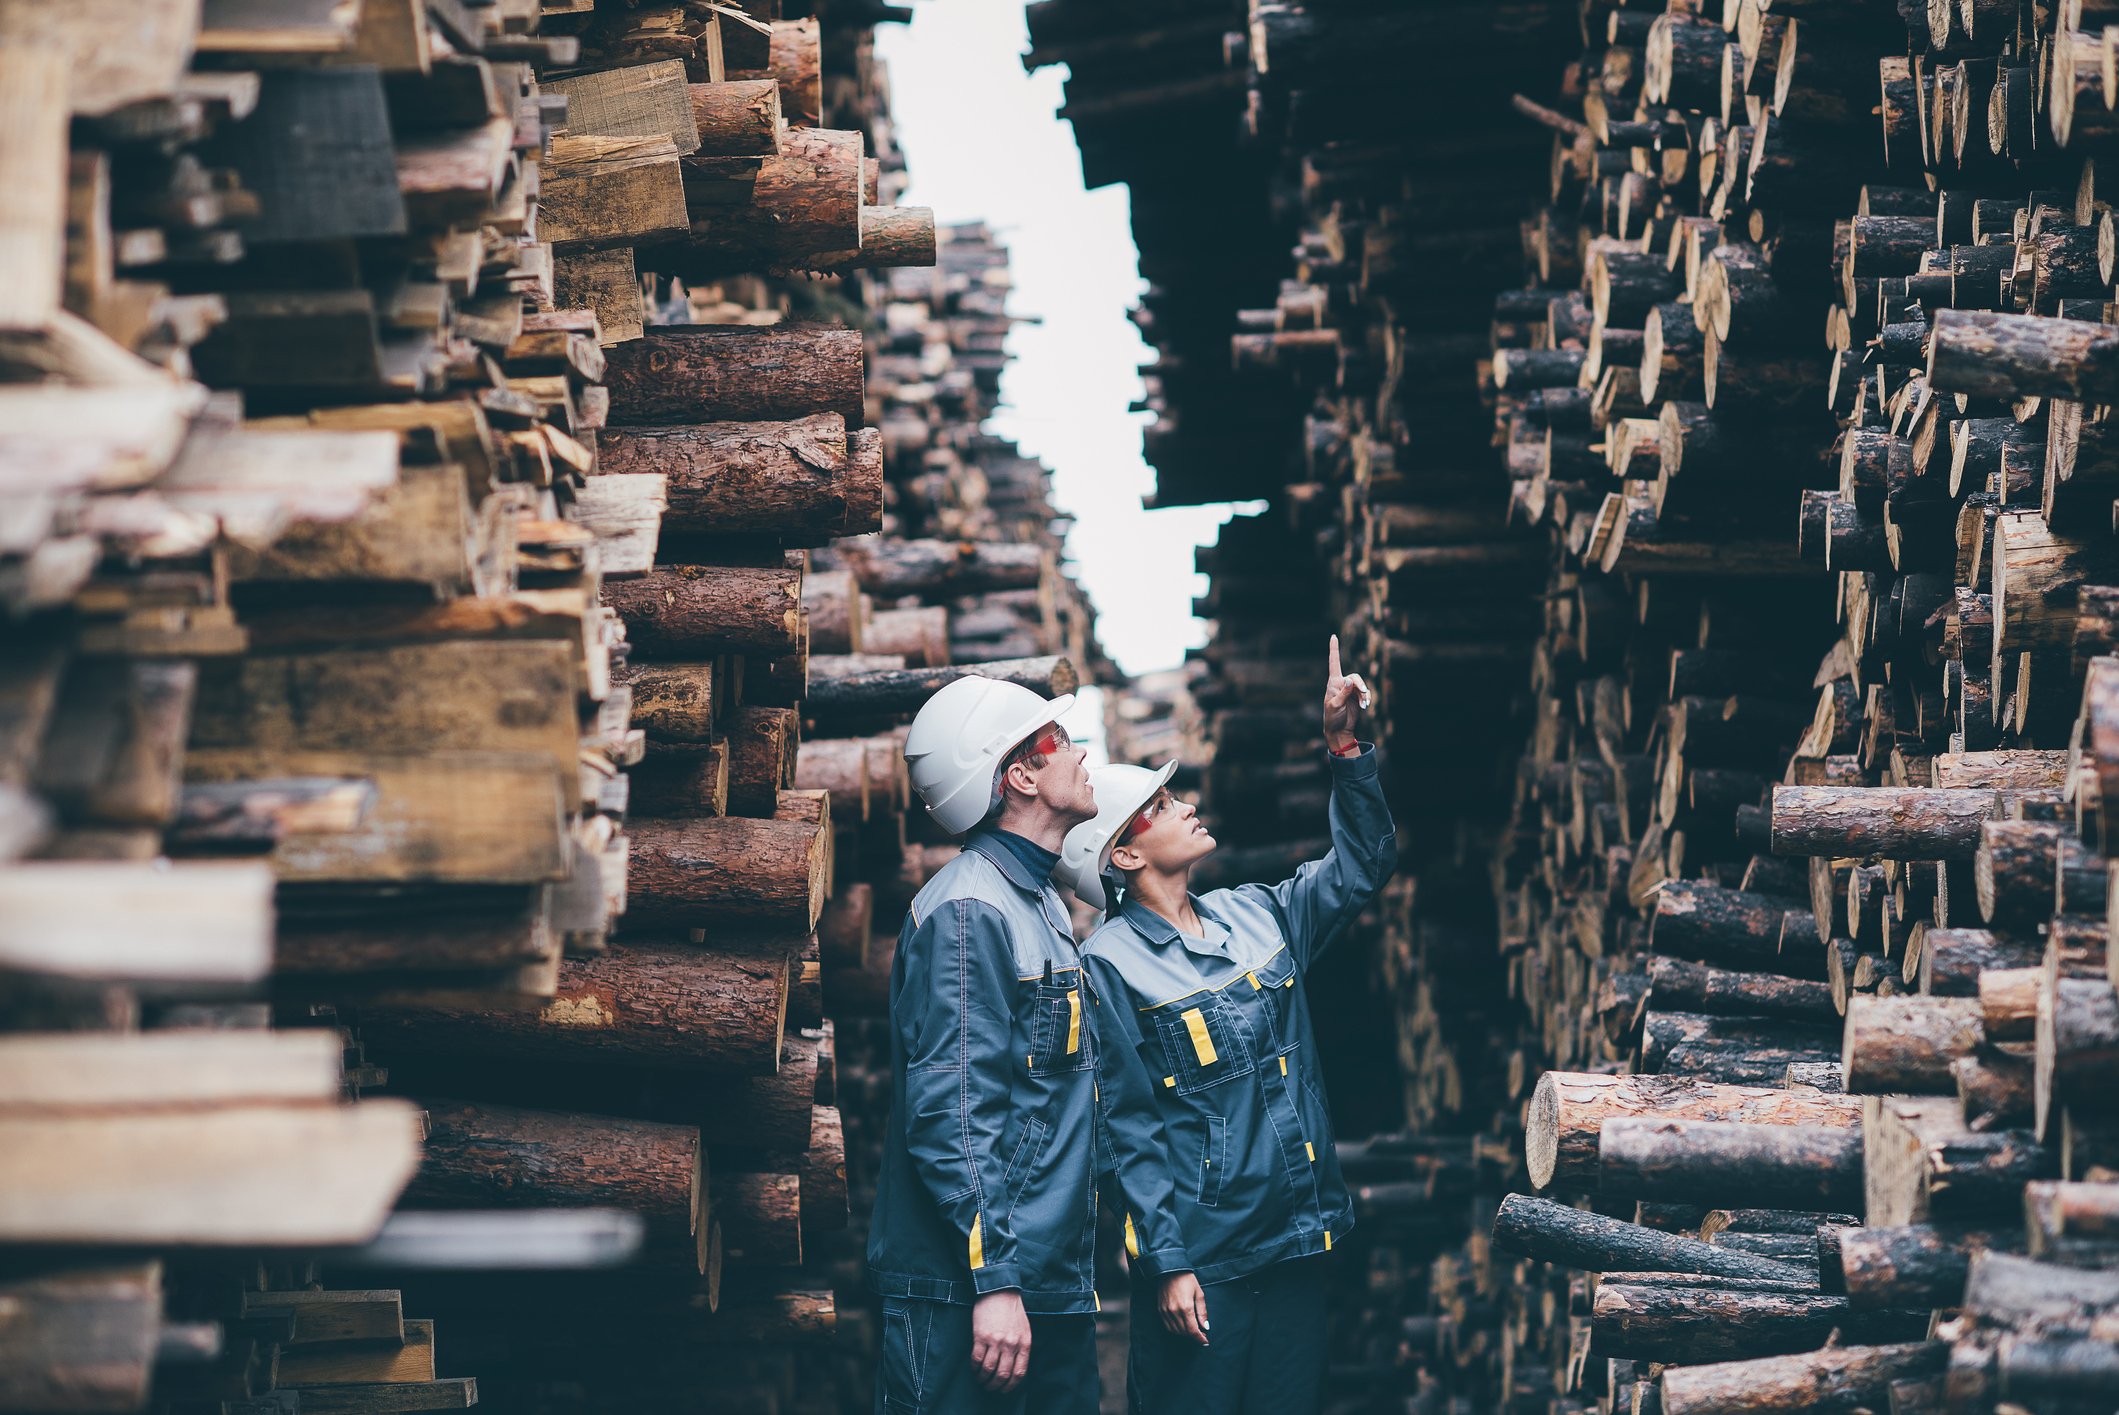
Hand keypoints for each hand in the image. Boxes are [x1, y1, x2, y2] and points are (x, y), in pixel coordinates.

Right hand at [970, 1289, 1031, 1392]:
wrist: (999, 1291)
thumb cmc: (1012, 1311)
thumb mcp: (1024, 1330)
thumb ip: (1021, 1348)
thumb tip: (1015, 1368)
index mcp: (1024, 1344)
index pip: (1019, 1373)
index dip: (1010, 1386)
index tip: (1003, 1389)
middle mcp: (1011, 1344)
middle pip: (1002, 1375)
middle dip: (994, 1385)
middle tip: (989, 1387)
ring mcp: (996, 1340)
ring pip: (988, 1369)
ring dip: (983, 1379)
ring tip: (980, 1379)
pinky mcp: (981, 1336)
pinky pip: (976, 1359)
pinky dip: (974, 1368)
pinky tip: (974, 1368)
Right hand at [1159, 1271, 1209, 1345]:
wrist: (1170, 1270)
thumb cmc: (1187, 1280)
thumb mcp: (1199, 1294)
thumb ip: (1202, 1312)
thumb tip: (1205, 1327)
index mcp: (1186, 1308)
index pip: (1193, 1330)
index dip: (1200, 1338)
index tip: (1205, 1342)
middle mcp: (1174, 1312)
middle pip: (1185, 1332)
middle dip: (1194, 1336)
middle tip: (1201, 1335)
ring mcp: (1166, 1312)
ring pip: (1176, 1331)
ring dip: (1185, 1334)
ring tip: (1192, 1331)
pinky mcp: (1160, 1310)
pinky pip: (1167, 1326)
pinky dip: (1175, 1330)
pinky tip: (1182, 1327)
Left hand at [1323, 634, 1368, 753]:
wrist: (1339, 730)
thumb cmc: (1332, 718)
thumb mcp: (1335, 706)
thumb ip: (1343, 693)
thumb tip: (1350, 681)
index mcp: (1333, 683)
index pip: (1334, 663)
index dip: (1334, 649)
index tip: (1333, 636)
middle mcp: (1342, 684)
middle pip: (1355, 676)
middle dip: (1360, 685)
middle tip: (1363, 693)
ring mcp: (1351, 690)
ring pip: (1362, 685)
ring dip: (1364, 694)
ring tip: (1364, 705)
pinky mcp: (1358, 697)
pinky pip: (1366, 693)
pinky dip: (1367, 698)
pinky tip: (1366, 706)